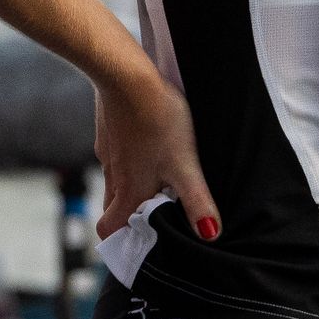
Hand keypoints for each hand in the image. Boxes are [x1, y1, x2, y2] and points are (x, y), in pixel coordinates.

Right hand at [94, 69, 221, 242]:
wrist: (126, 77)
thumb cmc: (156, 121)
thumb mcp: (184, 164)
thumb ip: (196, 200)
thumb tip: (210, 235)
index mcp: (128, 191)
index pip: (109, 230)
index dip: (119, 241)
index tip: (138, 241)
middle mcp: (113, 176)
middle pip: (112, 206)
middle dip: (129, 214)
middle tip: (156, 211)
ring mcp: (109, 151)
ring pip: (115, 179)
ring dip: (132, 184)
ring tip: (160, 177)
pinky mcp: (110, 129)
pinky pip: (117, 151)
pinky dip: (131, 156)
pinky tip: (152, 142)